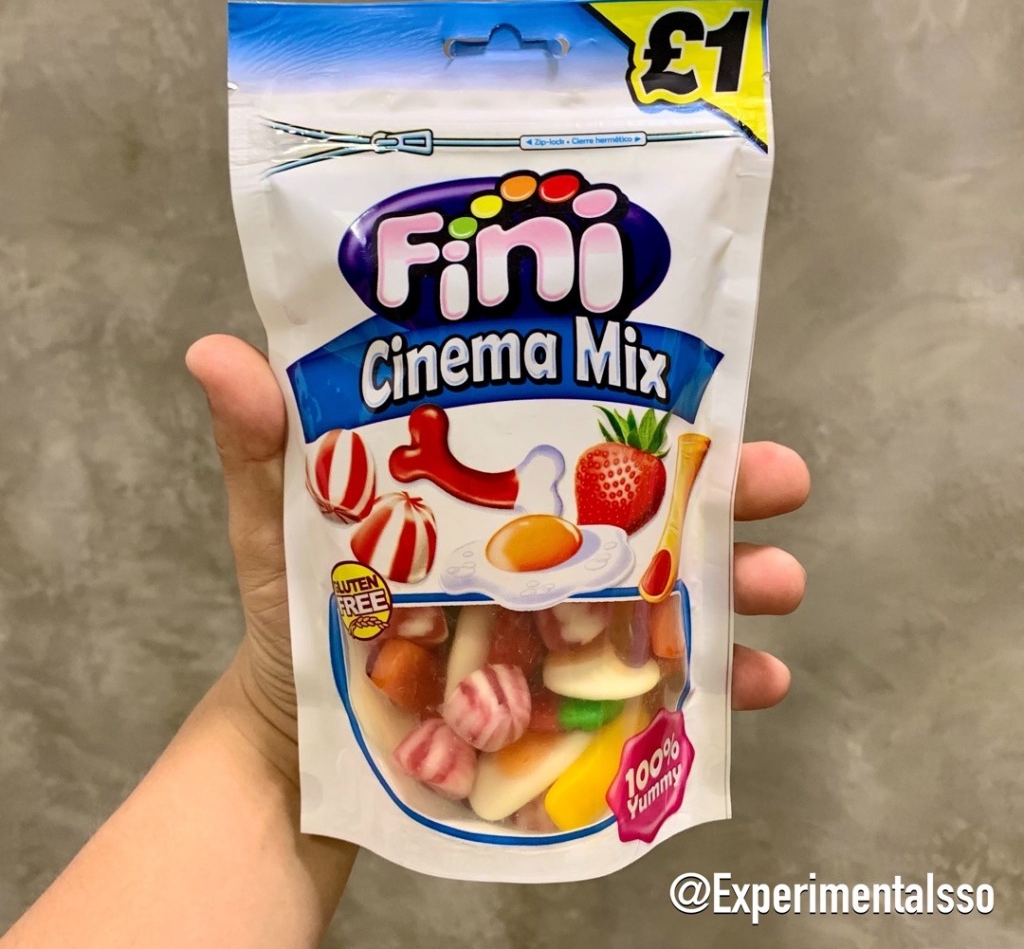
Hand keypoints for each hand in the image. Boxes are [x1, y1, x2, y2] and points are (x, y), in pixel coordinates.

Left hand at [186, 334, 808, 748]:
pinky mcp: (576, 698)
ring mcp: (572, 625)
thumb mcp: (282, 518)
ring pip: (682, 592)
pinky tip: (756, 686)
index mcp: (502, 490)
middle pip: (658, 507)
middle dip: (730, 487)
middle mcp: (552, 548)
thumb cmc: (298, 613)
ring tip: (780, 581)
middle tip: (780, 478)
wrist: (301, 731)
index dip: (656, 408)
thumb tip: (216, 351)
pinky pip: (663, 691)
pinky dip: (715, 690)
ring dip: (743, 581)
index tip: (713, 390)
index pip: (590, 433)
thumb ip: (263, 443)